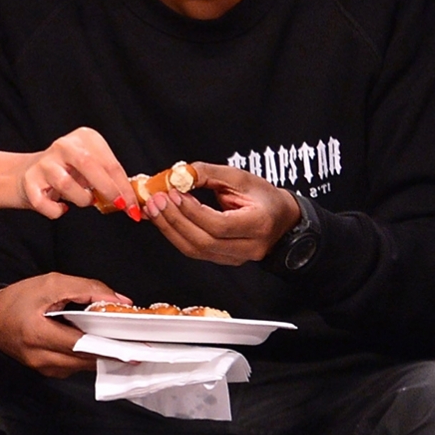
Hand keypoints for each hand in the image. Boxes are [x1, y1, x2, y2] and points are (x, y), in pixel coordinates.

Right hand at [0, 273, 129, 376]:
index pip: (80, 344)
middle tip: (136, 346)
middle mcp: (40, 356)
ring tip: (118, 343)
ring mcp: (43, 367)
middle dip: (110, 352)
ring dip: (100, 355)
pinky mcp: (46, 371)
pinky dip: (86, 356)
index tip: (132, 348)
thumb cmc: (17, 300)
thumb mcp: (51, 283)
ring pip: (81, 366)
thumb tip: (116, 300)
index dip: (107, 346)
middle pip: (85, 360)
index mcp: (38, 333)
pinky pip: (73, 366)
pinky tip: (95, 345)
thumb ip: (86, 288)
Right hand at [19, 126, 137, 220]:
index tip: (133, 207)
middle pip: (89, 166)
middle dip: (108, 189)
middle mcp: (63, 145)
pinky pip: (45, 203)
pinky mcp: (29, 181)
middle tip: (118, 206)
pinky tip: (62, 208)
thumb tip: (134, 204)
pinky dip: (56, 211)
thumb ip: (111, 180)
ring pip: (66, 184)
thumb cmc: (69, 173)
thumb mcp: (92, 169)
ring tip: (83, 200)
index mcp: (84, 138)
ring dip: (81, 199)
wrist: (28, 174)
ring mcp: (44, 162)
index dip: (124, 188)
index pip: (110, 163)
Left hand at [142, 161, 300, 265]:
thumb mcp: (240, 177)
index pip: (219, 225)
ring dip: (170, 229)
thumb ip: (209, 174)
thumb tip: (178, 175)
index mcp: (259, 224)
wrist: (281, 219)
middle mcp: (249, 247)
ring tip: (154, 208)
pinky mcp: (223, 260)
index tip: (173, 194)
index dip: (192, 211)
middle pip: (204, 242)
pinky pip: (195, 251)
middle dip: (175, 221)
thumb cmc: (262, 196)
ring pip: (196, 251)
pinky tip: (164, 218)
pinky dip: (175, 234)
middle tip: (156, 200)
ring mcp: (236, 258)